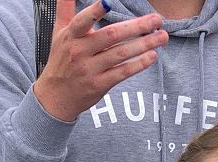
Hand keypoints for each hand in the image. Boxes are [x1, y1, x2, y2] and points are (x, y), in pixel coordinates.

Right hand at [35, 0, 168, 121]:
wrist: (56, 97)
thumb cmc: (61, 61)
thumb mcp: (59, 33)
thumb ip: (65, 8)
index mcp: (71, 36)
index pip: (82, 21)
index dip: (94, 12)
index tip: (107, 2)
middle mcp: (80, 52)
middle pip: (111, 36)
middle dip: (137, 26)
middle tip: (156, 20)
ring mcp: (90, 69)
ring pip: (121, 54)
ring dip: (144, 44)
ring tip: (162, 37)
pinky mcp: (99, 84)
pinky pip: (122, 72)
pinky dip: (138, 64)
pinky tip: (152, 56)